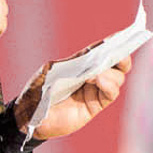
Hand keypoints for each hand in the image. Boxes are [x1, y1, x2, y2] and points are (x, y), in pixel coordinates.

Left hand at [12, 52, 131, 139]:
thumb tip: (87, 54)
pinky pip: (110, 94)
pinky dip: (109, 85)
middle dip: (121, 57)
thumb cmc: (37, 90)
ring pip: (117, 78)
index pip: (102, 50)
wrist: (30, 115)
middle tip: (118, 55)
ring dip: (110, 73)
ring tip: (96, 74)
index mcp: (82, 63)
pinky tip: (98, 81)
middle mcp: (92, 75)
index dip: (114, 43)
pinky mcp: (95, 106)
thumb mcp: (49, 71)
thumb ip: (70, 62)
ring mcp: (95, 91)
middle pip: (117, 64)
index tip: (121, 36)